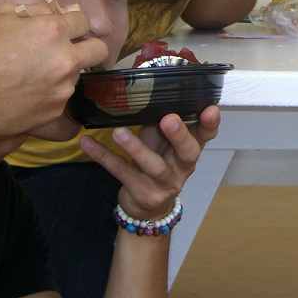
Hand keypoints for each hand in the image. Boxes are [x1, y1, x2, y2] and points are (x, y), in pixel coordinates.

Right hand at [0, 1, 107, 137]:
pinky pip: (60, 97)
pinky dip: (49, 93)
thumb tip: (55, 11)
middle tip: (66, 49)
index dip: (72, 23)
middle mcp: (65, 60)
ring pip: (77, 75)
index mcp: (53, 31)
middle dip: (86, 46)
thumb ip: (35, 10)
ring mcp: (61, 89)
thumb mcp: (0, 15)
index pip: (84, 21)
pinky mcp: (53, 112)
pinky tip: (25, 92)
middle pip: (98, 50)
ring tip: (31, 74)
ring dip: (63, 71)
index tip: (64, 28)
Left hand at [79, 105, 220, 219]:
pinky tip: (87, 143)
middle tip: (169, 119)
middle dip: (179, 135)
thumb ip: (160, 123)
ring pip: (153, 165)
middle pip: (187, 152)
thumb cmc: (157, 164)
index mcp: (190, 150)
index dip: (210, 124)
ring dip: (136, 147)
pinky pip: (121, 172)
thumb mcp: (162, 144)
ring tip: (118, 132)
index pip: (206, 136)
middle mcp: (182, 167)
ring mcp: (163, 183)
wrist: (147, 209)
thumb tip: (146, 88)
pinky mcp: (142, 192)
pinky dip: (102, 156)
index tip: (210, 108)